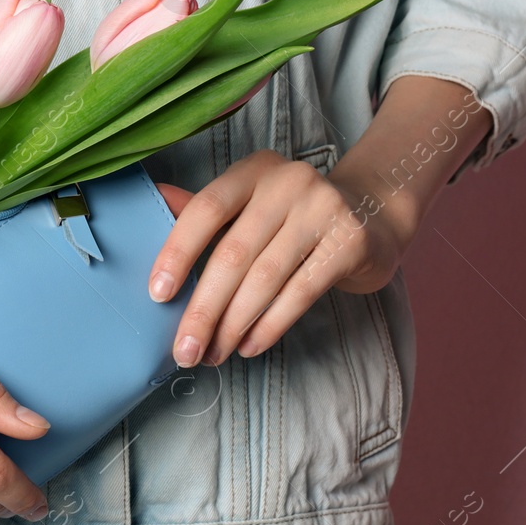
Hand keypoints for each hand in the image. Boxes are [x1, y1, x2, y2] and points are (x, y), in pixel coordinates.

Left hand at [149, 150, 409, 366]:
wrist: (372, 215)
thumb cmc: (292, 218)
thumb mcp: (249, 205)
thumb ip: (204, 211)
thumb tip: (152, 200)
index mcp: (253, 170)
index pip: (205, 209)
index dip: (177, 253)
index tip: (156, 295)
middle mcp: (288, 181)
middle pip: (233, 252)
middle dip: (203, 308)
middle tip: (184, 350)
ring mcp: (324, 209)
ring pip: (265, 278)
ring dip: (233, 325)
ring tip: (214, 354)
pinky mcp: (350, 241)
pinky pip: (300, 292)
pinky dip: (269, 325)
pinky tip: (249, 346)